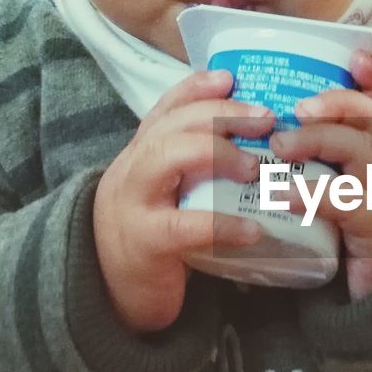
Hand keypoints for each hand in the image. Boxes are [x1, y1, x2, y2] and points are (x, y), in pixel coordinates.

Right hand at [93, 69, 274, 332]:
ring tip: (255, 167)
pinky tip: (254, 229)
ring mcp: (134, 206)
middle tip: (265, 120)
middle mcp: (133, 171)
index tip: (231, 76)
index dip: (195, 88)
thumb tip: (249, 144)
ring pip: (166, 158)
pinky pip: (184, 227)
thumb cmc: (148, 239)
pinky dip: (223, 224)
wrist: (106, 294)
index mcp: (141, 156)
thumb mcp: (164, 194)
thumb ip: (191, 169)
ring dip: (216, 153)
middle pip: (170, 125)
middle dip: (219, 114)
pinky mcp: (145, 245)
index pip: (164, 109)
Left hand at [269, 50, 371, 300]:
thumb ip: (319, 150)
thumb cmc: (349, 223)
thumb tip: (265, 118)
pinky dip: (313, 194)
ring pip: (361, 151)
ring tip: (280, 144)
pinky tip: (285, 194)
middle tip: (299, 107)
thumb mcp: (340, 178)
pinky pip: (347, 202)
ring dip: (319, 140)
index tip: (354, 56)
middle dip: (338, 103)